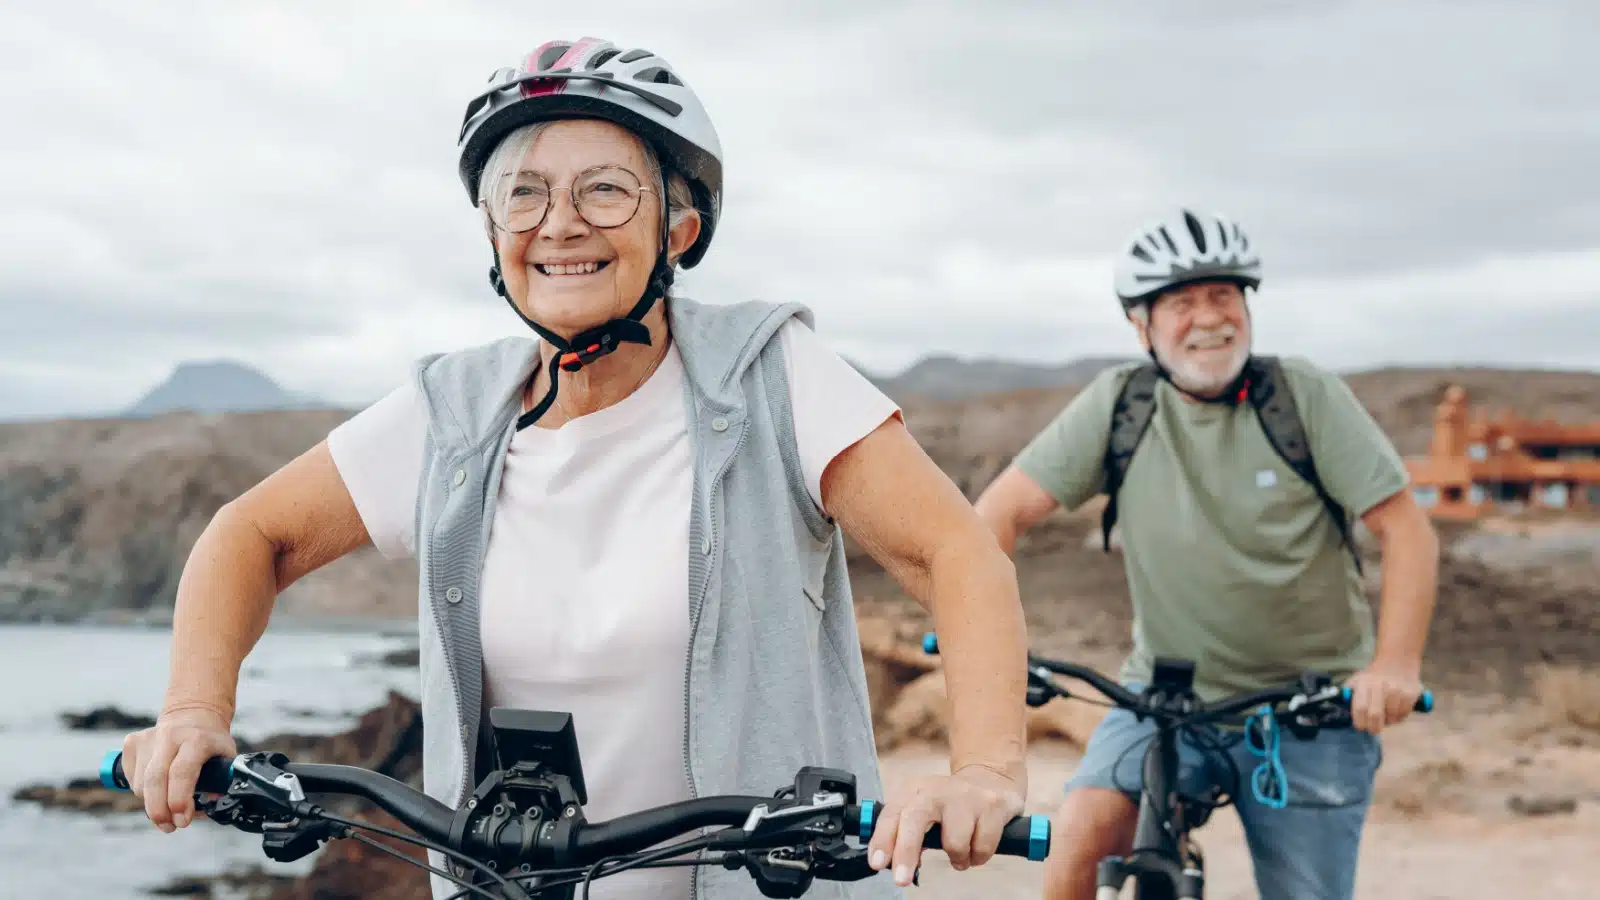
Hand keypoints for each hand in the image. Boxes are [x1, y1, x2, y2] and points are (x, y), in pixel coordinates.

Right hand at [121, 706, 236, 832]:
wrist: (192, 714)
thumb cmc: (210, 742)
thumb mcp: (226, 756)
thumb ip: (222, 780)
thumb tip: (211, 802)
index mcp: (197, 739)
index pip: (182, 772)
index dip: (180, 800)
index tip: (183, 821)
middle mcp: (170, 736)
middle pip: (155, 780)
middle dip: (159, 811)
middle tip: (169, 827)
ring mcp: (148, 738)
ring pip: (141, 784)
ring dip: (152, 804)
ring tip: (167, 809)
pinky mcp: (131, 742)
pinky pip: (131, 779)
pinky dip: (142, 792)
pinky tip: (157, 788)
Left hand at [866, 763, 1025, 885]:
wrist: (991, 780)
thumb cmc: (950, 804)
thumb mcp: (923, 809)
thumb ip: (907, 833)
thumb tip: (898, 865)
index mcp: (913, 791)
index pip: (891, 815)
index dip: (882, 840)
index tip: (877, 863)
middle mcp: (936, 789)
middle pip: (914, 818)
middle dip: (906, 851)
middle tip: (901, 880)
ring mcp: (965, 795)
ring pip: (954, 841)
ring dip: (958, 858)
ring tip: (961, 854)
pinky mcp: (991, 805)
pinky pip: (982, 846)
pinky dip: (979, 856)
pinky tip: (977, 846)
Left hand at [1344, 661, 1422, 734]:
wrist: (1397, 659)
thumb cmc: (1374, 675)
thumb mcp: (1357, 679)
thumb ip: (1347, 693)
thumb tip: (1341, 705)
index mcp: (1363, 683)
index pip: (1359, 708)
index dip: (1360, 722)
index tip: (1361, 727)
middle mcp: (1380, 685)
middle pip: (1375, 715)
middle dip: (1374, 728)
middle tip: (1374, 729)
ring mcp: (1397, 689)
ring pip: (1392, 717)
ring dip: (1389, 721)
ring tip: (1387, 714)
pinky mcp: (1411, 693)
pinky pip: (1404, 714)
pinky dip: (1400, 716)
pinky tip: (1397, 709)